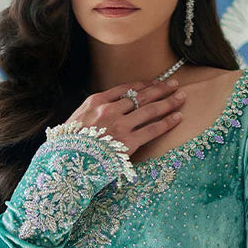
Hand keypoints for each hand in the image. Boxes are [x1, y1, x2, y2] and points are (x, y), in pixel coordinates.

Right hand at [65, 78, 185, 158]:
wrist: (65, 163)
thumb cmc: (70, 144)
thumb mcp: (77, 119)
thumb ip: (95, 111)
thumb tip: (110, 108)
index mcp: (96, 101)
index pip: (126, 88)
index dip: (144, 85)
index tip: (155, 83)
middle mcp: (109, 110)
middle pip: (141, 95)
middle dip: (161, 89)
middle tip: (174, 84)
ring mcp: (120, 126)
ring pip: (150, 110)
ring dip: (168, 102)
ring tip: (181, 97)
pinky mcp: (128, 143)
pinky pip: (152, 129)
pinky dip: (167, 122)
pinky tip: (177, 117)